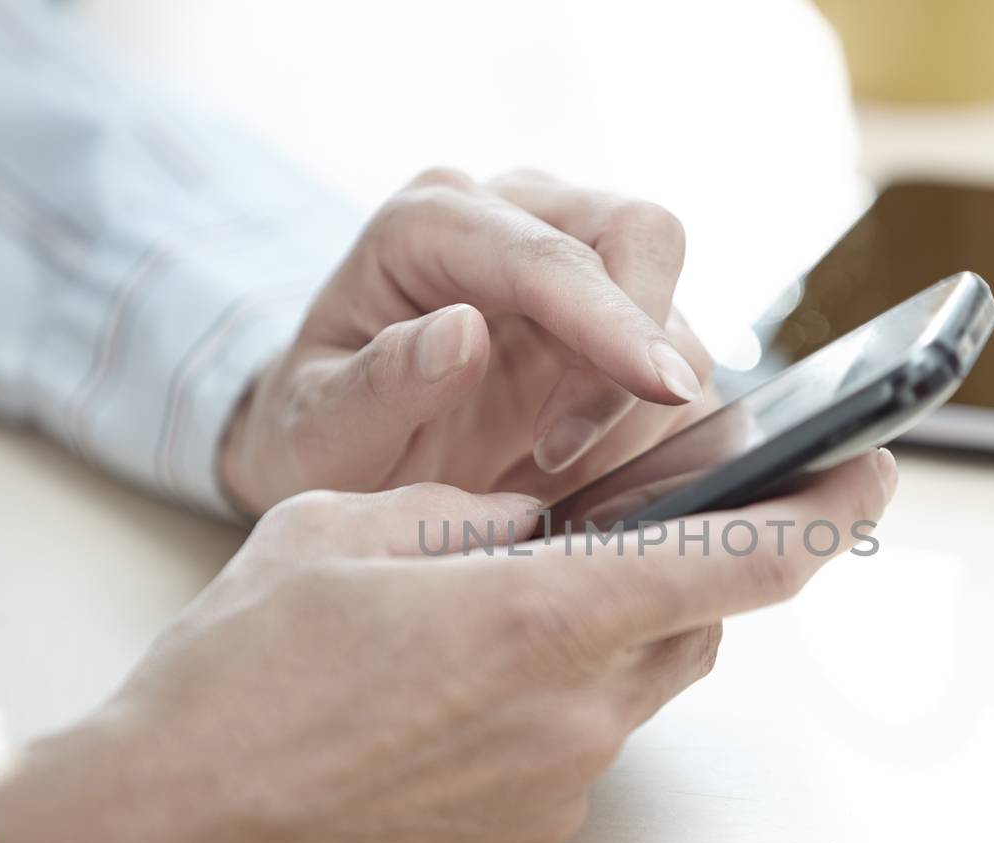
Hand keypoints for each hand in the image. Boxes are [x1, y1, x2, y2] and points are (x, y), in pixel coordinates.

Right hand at [0, 452, 896, 842]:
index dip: (828, 512)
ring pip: (640, 689)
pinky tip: (470, 696)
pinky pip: (583, 754)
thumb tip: (534, 521)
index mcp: (536, 617)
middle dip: (696, 566)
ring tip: (529, 607)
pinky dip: (559, 705)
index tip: (875, 469)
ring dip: (618, 634)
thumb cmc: (231, 682)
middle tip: (657, 524)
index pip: (740, 562)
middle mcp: (571, 716)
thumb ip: (465, 513)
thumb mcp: (341, 535)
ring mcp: (555, 794)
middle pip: (698, 624)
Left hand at [218, 168, 720, 516]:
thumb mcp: (317, 430)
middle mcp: (514, 216)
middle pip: (640, 235)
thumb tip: (462, 331)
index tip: (659, 386)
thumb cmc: (320, 434)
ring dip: (636, 406)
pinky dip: (654, 426)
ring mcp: (573, 261)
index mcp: (430, 223)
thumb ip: (378, 385)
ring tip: (540, 474)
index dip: (612, 319)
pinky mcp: (613, 318)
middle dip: (642, 343)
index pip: (547, 255)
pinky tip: (583, 472)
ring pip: (671, 308)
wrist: (341, 452)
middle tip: (570, 454)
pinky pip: (676, 362)